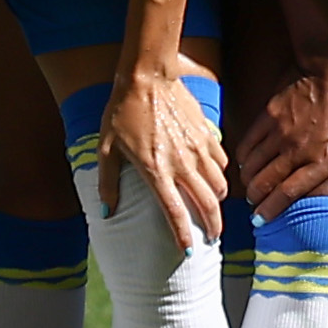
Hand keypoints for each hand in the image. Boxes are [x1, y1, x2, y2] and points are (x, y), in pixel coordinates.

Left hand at [99, 69, 231, 247]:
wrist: (147, 76)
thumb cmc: (122, 112)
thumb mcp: (106, 149)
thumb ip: (108, 183)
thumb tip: (107, 212)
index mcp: (155, 170)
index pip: (174, 212)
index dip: (182, 236)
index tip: (187, 251)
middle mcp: (181, 163)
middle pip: (206, 204)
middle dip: (212, 227)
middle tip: (211, 238)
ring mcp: (198, 148)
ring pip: (219, 185)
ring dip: (217, 202)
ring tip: (213, 210)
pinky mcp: (206, 134)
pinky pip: (222, 162)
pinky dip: (221, 175)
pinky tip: (213, 178)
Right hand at [236, 44, 327, 215]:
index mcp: (325, 158)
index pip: (289, 193)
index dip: (272, 209)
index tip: (262, 219)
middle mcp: (298, 150)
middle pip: (265, 183)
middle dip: (256, 199)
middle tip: (255, 204)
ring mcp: (280, 133)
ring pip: (253, 166)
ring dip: (248, 180)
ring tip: (250, 186)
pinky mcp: (268, 116)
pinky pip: (248, 143)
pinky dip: (243, 156)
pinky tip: (245, 161)